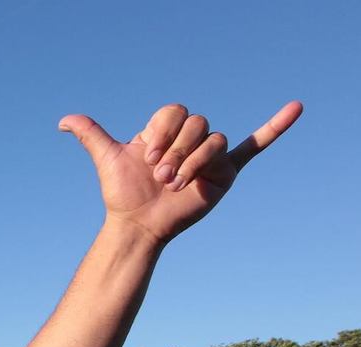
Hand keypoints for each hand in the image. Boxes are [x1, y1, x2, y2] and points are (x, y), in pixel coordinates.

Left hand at [59, 101, 302, 241]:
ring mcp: (210, 156)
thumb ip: (91, 135)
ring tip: (176, 184)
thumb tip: (64, 121)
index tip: (147, 156)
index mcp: (167, 131)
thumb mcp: (108, 158)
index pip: (175, 112)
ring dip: (193, 162)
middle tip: (161, 176)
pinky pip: (255, 146)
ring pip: (213, 140)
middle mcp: (190, 140)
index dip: (163, 131)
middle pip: (196, 125)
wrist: (139, 225)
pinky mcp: (225, 173)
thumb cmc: (124, 194)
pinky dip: (276, 127)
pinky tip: (296, 108)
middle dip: (177, 150)